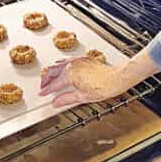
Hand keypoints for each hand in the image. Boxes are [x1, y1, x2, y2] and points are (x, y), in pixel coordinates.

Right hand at [40, 46, 160, 108]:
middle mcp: (72, 65)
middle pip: (52, 71)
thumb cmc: (104, 86)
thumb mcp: (83, 97)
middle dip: (46, 79)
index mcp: (70, 74)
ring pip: (58, 64)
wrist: (117, 78)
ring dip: (52, 71)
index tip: (43, 94)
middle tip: (43, 87)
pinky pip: (66, 60)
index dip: (47, 90)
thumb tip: (56, 102)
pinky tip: (62, 69)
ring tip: (49, 78)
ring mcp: (77, 60)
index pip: (54, 84)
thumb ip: (66, 99)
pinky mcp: (83, 59)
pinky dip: (60, 65)